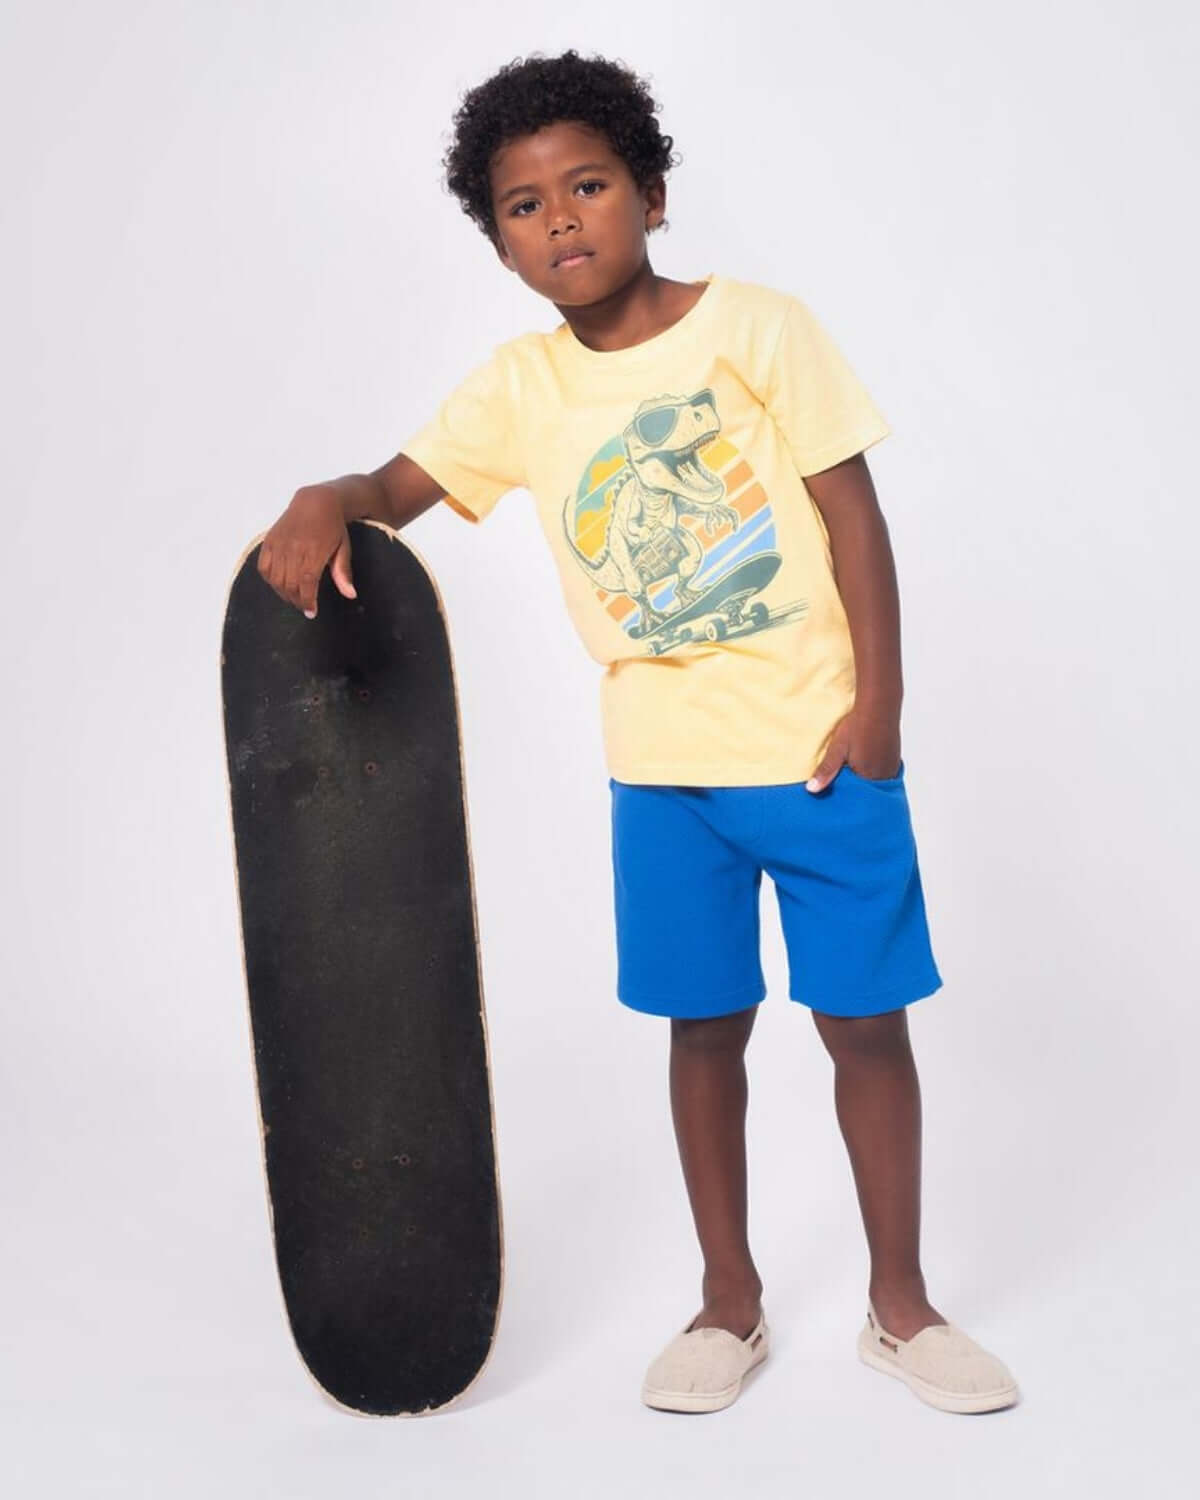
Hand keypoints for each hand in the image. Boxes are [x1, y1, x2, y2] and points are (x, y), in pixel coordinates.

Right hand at [258, 486, 357, 618]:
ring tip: (294, 598)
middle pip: (290, 584)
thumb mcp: (343, 548)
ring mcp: (280, 544)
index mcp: (314, 550)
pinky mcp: (269, 541)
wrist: (315, 501)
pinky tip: (279, 584)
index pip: (307, 583)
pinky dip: (270, 580)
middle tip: (305, 607)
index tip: (312, 612)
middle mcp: (294, 547)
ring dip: (284, 593)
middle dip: (297, 601)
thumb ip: (343, 572)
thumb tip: (350, 595)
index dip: (308, 601)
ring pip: (276, 578)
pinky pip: (264, 567)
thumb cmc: (333, 526)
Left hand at [805, 706, 900, 793]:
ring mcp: (892, 767)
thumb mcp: (837, 748)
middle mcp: (884, 775)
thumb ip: (826, 770)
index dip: (845, 794)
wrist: (878, 705)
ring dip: (866, 778)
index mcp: (869, 776)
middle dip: (856, 788)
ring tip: (854, 769)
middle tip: (845, 777)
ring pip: (876, 781)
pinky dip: (875, 771)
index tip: (836, 792)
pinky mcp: (895, 758)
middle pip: (867, 790)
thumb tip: (812, 790)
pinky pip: (884, 772)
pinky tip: (866, 761)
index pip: (855, 796)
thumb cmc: (857, 726)